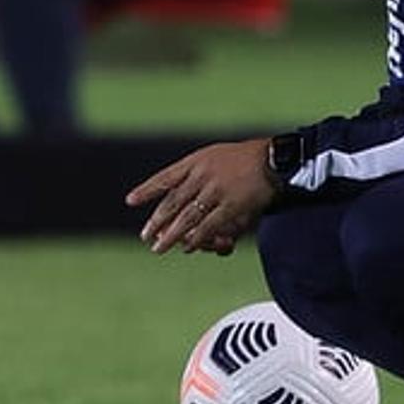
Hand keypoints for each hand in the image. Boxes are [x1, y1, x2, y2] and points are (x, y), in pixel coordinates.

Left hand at [128, 138, 279, 254]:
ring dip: (171, 235)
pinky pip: (209, 226)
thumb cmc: (243, 159)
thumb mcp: (214, 156)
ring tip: (159, 248)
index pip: (165, 177)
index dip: (147, 189)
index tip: (130, 200)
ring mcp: (216, 190)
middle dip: (156, 221)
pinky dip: (197, 238)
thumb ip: (195, 171)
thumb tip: (174, 187)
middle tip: (144, 237)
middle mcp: (202, 175)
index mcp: (196, 161)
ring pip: (187, 217)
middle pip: (173, 202)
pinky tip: (189, 247)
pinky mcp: (232, 205)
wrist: (273, 160)